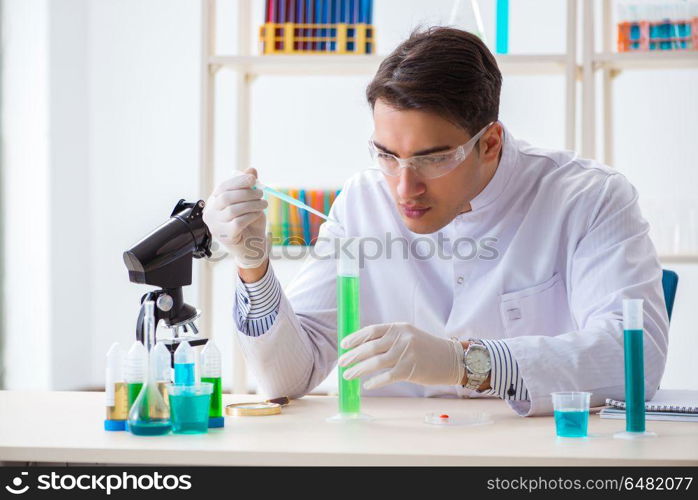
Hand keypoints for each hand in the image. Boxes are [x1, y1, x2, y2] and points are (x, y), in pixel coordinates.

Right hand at [203, 168, 267, 268]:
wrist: (252, 247)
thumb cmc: (250, 223)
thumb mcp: (251, 202)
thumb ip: (249, 187)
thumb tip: (252, 170)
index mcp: (213, 202)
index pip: (222, 188)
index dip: (238, 182)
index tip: (253, 179)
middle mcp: (210, 214)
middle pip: (226, 197)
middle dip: (246, 193)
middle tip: (261, 194)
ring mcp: (215, 227)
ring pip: (233, 210)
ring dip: (252, 204)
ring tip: (263, 204)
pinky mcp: (225, 237)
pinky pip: (238, 222)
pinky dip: (251, 216)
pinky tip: (258, 215)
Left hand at [338, 322, 463, 389]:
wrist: (451, 359)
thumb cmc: (426, 349)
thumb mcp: (408, 336)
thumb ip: (389, 339)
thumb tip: (362, 348)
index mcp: (399, 327)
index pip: (371, 330)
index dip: (355, 338)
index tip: (343, 345)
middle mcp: (402, 338)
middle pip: (371, 347)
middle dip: (353, 356)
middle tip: (341, 363)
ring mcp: (406, 353)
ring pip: (376, 362)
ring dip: (359, 369)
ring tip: (348, 375)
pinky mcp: (411, 369)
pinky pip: (387, 376)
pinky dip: (375, 381)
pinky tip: (367, 385)